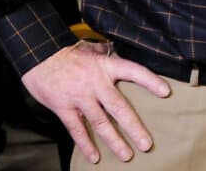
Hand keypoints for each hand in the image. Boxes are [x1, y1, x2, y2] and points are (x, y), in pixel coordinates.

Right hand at [20, 40, 171, 163]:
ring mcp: (80, 97)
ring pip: (100, 123)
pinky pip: (77, 129)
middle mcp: (96, 83)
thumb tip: (116, 51)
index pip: (134, 72)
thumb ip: (106, 54)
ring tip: (126, 155)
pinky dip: (85, 144)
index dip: (150, 81)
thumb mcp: (91, 48)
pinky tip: (94, 157)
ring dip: (114, 141)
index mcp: (106, 66)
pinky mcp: (64, 107)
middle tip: (146, 144)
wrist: (39, 55)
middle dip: (134, 127)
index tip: (166, 92)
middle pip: (119, 107)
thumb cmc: (67, 52)